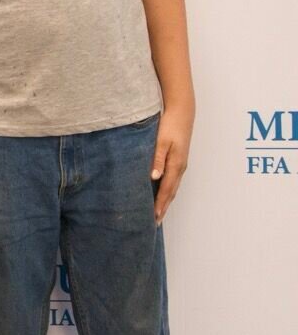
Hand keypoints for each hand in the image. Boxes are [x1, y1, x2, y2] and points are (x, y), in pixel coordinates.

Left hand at [151, 107, 191, 223]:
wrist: (182, 112)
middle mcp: (179, 167)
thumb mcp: (161, 141)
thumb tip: (154, 177)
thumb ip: (157, 159)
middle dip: (163, 207)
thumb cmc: (170, 125)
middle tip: (155, 222)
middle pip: (171, 192)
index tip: (154, 217)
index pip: (166, 190)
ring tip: (158, 212)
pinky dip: (167, 190)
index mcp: (175, 165)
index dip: (160, 204)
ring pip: (172, 187)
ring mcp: (180, 164)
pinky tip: (161, 193)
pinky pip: (172, 180)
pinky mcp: (178, 159)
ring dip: (166, 201)